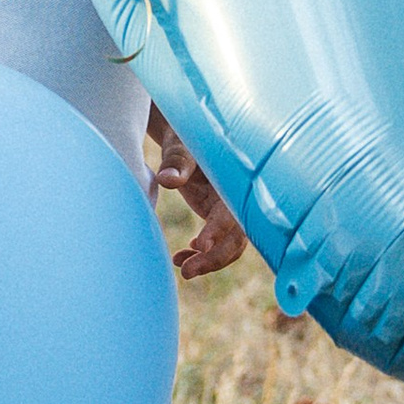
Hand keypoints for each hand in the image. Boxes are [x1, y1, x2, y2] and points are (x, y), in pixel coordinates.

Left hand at [147, 109, 247, 278]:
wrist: (185, 131)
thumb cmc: (185, 134)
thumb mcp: (181, 143)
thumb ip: (176, 161)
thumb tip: (167, 179)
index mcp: (233, 179)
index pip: (231, 211)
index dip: (219, 230)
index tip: (201, 245)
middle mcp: (234, 196)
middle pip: (237, 237)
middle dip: (215, 258)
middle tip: (187, 272)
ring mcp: (227, 207)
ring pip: (229, 244)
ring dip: (209, 261)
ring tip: (183, 270)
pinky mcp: (216, 212)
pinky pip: (216, 241)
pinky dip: (201, 254)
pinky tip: (180, 258)